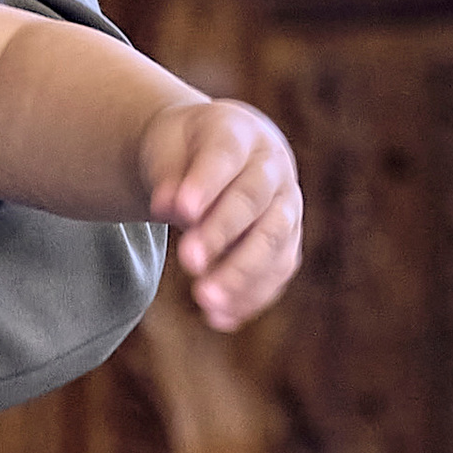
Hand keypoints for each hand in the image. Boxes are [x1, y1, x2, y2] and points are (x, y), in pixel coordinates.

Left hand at [139, 96, 301, 331]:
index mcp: (241, 134)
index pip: (224, 157)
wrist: (220, 153)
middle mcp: (273, 169)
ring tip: (205, 299)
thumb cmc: (187, 149)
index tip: (179, 210)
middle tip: (188, 261)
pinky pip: (276, 272)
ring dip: (241, 273)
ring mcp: (286, 206)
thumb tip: (165, 206)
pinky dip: (250, 297)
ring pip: (273, 241)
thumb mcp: (168, 147)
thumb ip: (167, 175)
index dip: (204, 184)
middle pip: (253, 202)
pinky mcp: (287, 243)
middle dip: (221, 233)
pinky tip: (220, 318)